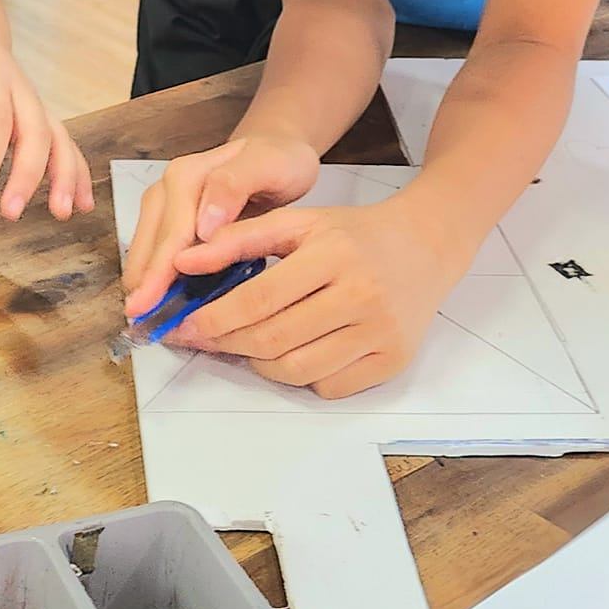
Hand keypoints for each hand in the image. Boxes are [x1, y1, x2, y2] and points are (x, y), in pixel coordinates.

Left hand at [0, 36, 93, 220]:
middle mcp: (19, 91)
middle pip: (34, 132)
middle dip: (28, 175)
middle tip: (12, 212)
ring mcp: (34, 105)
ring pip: (59, 138)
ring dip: (64, 176)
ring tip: (63, 212)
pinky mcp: (40, 118)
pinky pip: (65, 144)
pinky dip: (77, 172)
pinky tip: (82, 203)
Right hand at [122, 133, 319, 317]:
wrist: (275, 150)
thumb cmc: (276, 161)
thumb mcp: (266, 166)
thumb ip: (233, 186)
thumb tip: (202, 225)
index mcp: (187, 176)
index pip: (171, 235)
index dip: (158, 273)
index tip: (145, 305)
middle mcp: (168, 187)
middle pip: (151, 244)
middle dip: (143, 284)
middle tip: (139, 324)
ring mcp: (165, 201)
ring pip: (146, 248)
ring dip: (145, 281)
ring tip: (144, 320)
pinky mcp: (169, 215)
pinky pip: (156, 248)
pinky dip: (155, 274)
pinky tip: (159, 299)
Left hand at [159, 193, 464, 398]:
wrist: (424, 246)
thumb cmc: (353, 234)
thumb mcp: (297, 221)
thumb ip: (238, 238)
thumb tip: (184, 262)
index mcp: (333, 254)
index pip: (260, 297)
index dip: (216, 317)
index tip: (186, 325)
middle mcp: (361, 296)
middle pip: (276, 339)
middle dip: (229, 344)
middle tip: (204, 340)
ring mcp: (380, 333)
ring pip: (298, 370)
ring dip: (259, 365)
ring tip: (243, 346)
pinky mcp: (393, 361)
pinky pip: (330, 387)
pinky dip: (300, 377)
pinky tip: (290, 354)